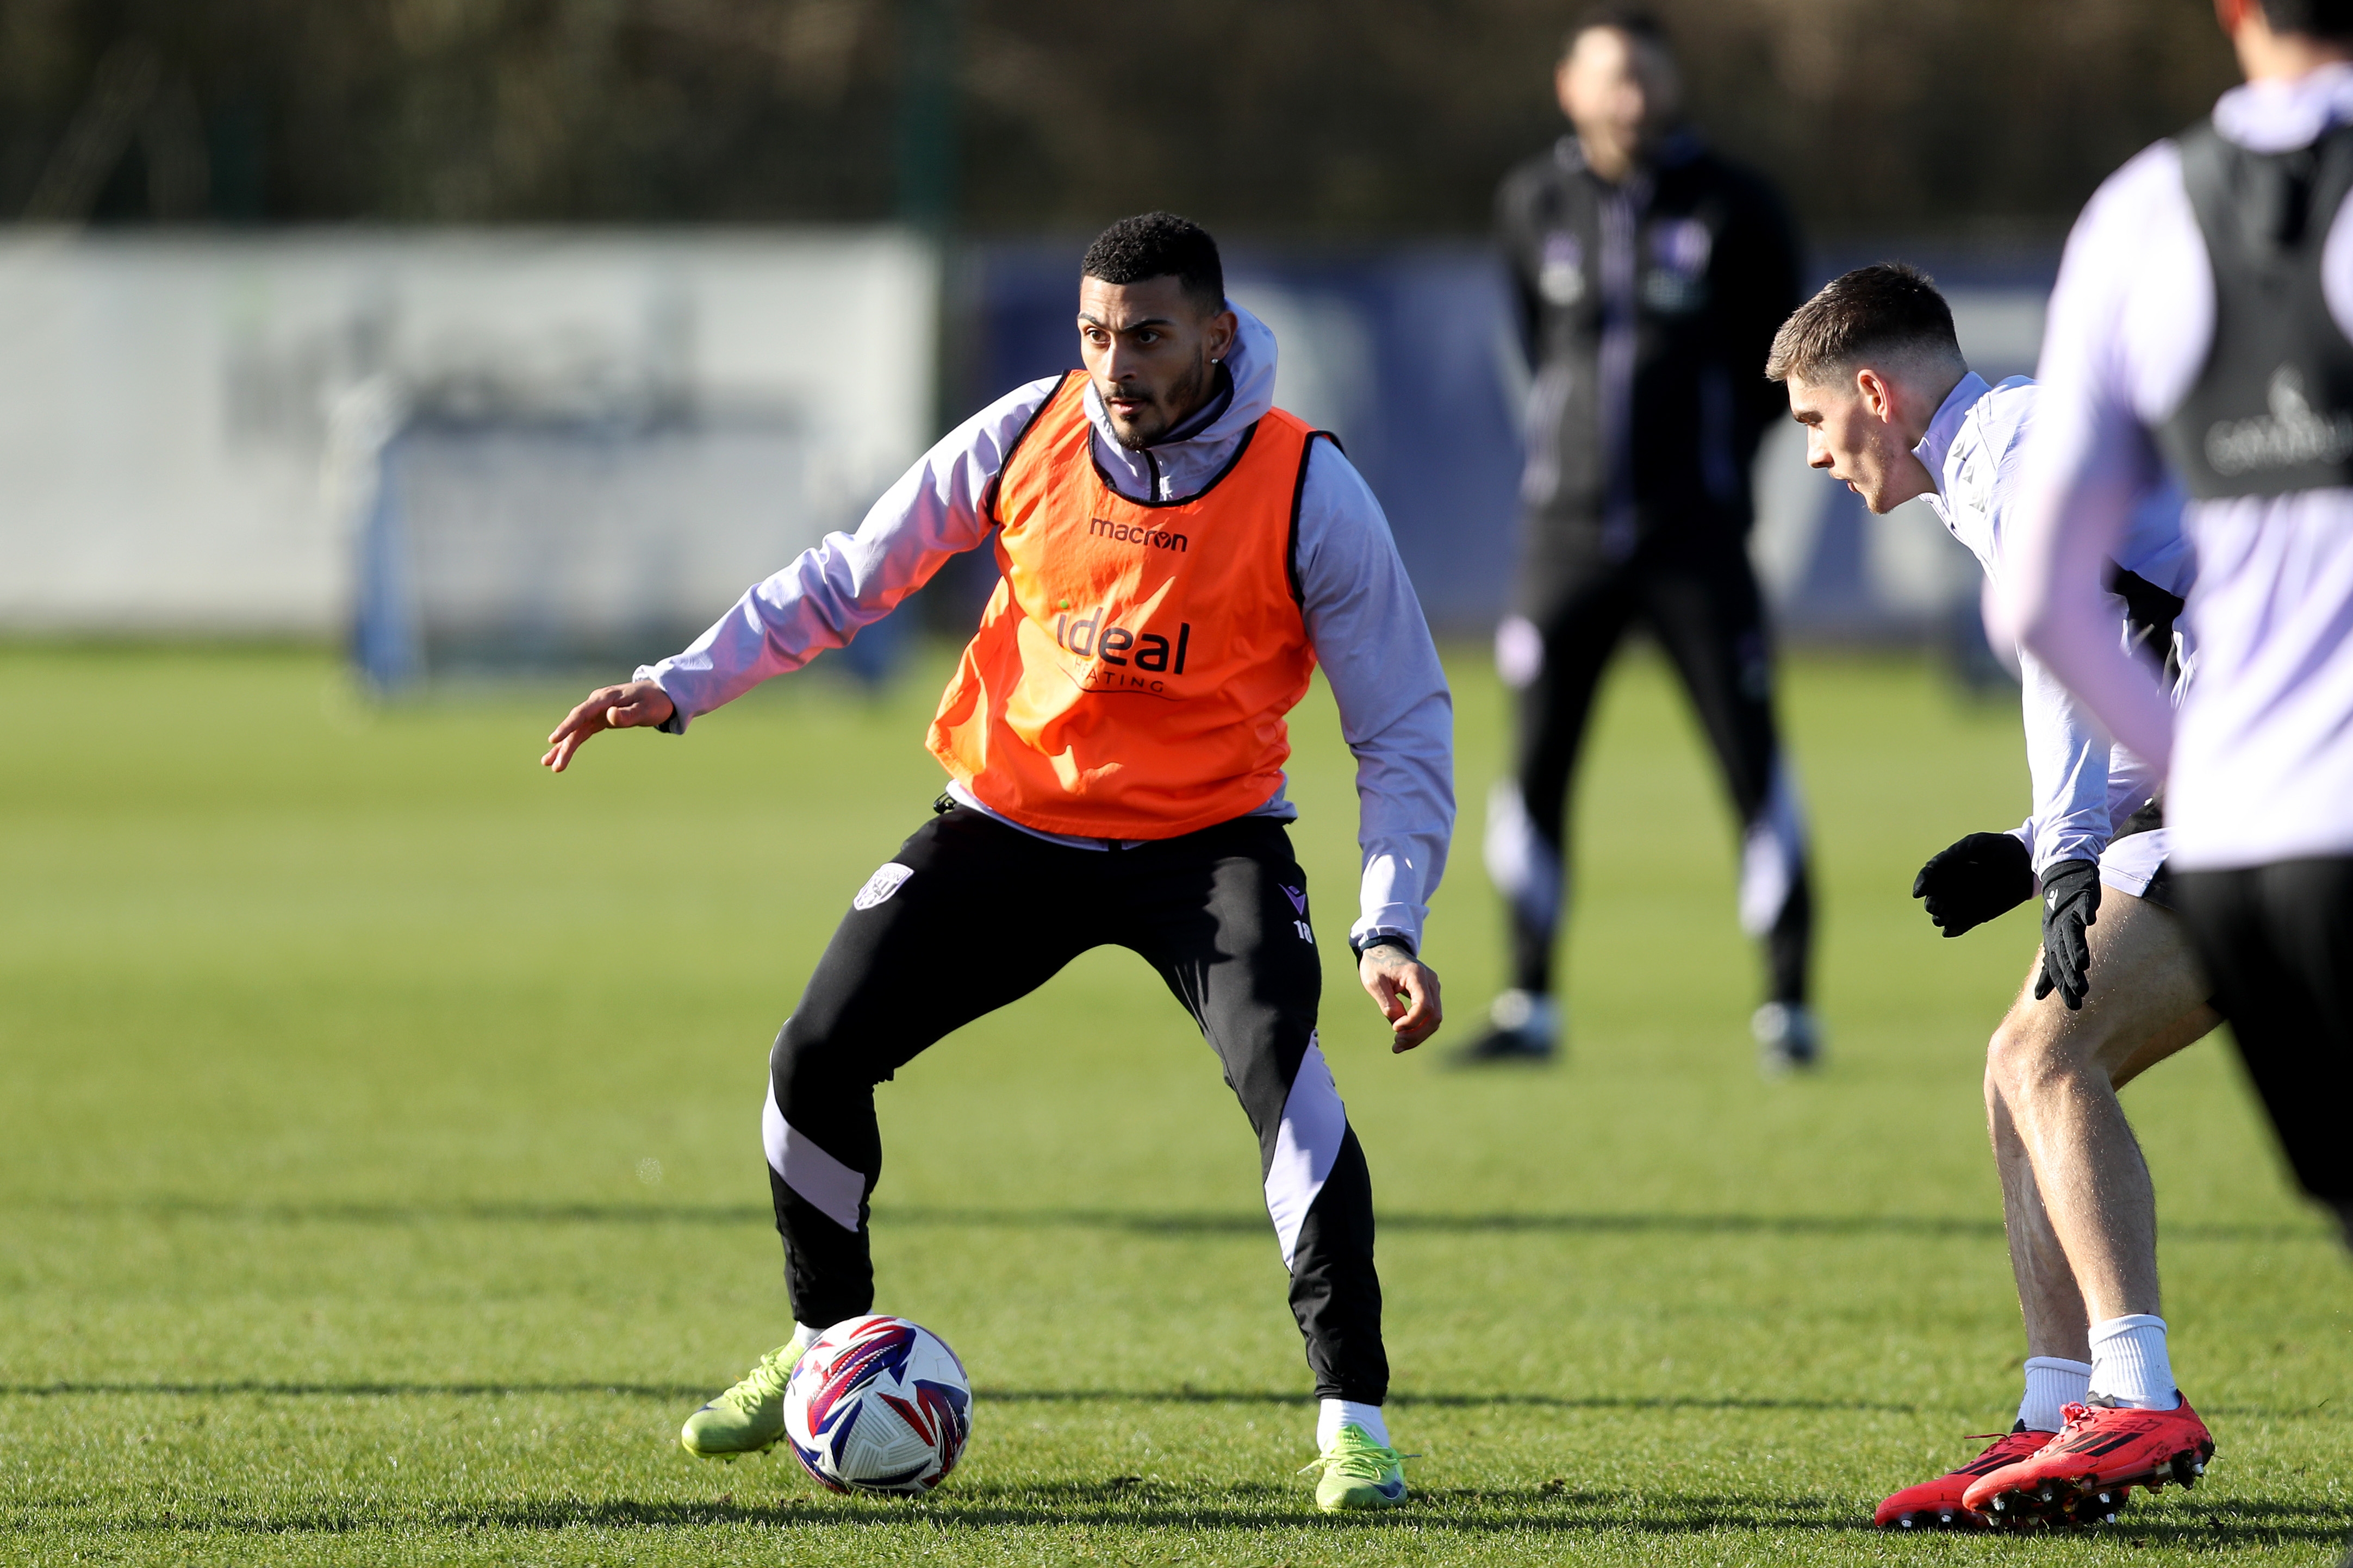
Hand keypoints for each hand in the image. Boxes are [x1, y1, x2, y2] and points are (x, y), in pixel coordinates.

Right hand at [542, 680, 675, 771]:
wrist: (662, 694)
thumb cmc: (655, 702)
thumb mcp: (646, 709)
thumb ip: (629, 714)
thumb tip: (610, 716)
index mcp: (606, 698)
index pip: (582, 712)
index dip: (568, 726)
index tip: (554, 740)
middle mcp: (597, 703)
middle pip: (576, 724)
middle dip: (563, 744)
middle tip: (552, 764)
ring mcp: (597, 711)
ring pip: (576, 730)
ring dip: (563, 746)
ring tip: (547, 763)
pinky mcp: (600, 718)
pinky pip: (582, 732)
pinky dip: (571, 743)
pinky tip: (559, 756)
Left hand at [1359, 943, 1441, 1052]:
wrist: (1384, 949)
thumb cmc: (1377, 964)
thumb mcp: (1374, 982)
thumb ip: (1387, 1003)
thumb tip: (1399, 1024)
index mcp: (1416, 974)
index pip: (1424, 1006)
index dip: (1412, 1022)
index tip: (1394, 1028)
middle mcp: (1430, 981)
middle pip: (1434, 1016)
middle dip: (1417, 1034)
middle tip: (1396, 1044)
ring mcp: (1432, 987)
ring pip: (1434, 1019)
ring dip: (1419, 1035)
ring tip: (1398, 1045)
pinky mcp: (1430, 993)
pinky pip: (1430, 1015)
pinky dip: (1419, 1029)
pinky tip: (1404, 1038)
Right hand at [1912, 831, 2034, 937]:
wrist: (2025, 860)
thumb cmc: (1996, 848)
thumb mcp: (1970, 847)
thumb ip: (1945, 860)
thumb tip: (1920, 890)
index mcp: (1947, 869)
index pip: (1928, 880)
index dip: (1922, 886)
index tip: (1920, 892)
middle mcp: (1953, 887)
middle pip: (1934, 900)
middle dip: (1932, 904)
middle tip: (1936, 906)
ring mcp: (1965, 901)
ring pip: (1945, 915)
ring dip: (1941, 918)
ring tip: (1944, 917)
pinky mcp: (1978, 914)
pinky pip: (1961, 925)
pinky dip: (1954, 929)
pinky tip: (1950, 930)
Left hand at [2032, 858, 2101, 1010]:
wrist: (2061, 876)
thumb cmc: (2058, 914)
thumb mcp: (2051, 942)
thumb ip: (2048, 968)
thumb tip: (2038, 996)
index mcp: (2053, 942)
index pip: (2057, 968)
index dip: (2063, 986)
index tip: (2074, 1006)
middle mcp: (2059, 930)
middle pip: (2064, 955)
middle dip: (2071, 974)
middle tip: (2080, 993)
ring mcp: (2069, 914)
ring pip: (2071, 934)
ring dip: (2076, 948)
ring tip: (2083, 964)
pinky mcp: (2080, 898)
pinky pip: (2082, 906)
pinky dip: (2085, 912)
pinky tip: (2091, 920)